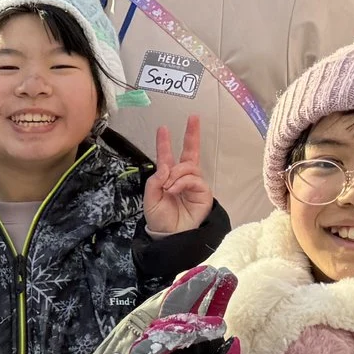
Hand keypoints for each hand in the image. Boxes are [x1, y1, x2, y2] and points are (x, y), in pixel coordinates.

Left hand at [142, 117, 212, 236]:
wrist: (169, 235)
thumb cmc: (159, 218)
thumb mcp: (150, 197)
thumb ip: (155, 180)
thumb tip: (166, 167)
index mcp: (168, 177)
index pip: (168, 156)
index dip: (164, 143)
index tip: (163, 128)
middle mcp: (183, 177)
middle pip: (190, 152)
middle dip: (192, 135)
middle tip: (194, 118)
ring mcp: (195, 184)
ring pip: (189, 167)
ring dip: (177, 174)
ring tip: (168, 188)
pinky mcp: (203, 193)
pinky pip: (194, 179)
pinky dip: (182, 182)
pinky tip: (174, 190)